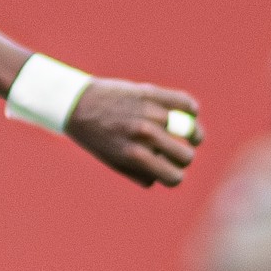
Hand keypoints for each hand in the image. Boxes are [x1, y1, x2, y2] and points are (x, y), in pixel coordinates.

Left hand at [65, 77, 204, 186]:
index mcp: (134, 156)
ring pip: (190, 130)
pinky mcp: (150, 93)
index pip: (174, 177)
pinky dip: (191, 109)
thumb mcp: (115, 161)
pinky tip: (190, 114)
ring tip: (193, 135)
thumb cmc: (97, 137)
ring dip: (194, 135)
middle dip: (184, 159)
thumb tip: (170, 173)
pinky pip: (184, 102)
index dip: (175, 177)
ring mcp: (149, 112)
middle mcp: (144, 134)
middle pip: (185, 156)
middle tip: (180, 155)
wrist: (77, 104)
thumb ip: (141, 172)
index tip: (172, 173)